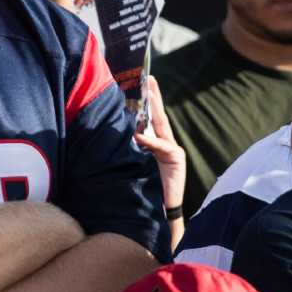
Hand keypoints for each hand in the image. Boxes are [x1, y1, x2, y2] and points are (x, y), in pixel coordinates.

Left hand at [134, 77, 186, 211]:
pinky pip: (161, 147)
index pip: (151, 120)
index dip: (147, 102)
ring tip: (147, 93)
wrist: (161, 213)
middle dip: (154, 97)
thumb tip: (115, 137)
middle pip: (159, 117)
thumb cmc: (147, 192)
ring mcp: (173, 151)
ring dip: (154, 109)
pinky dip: (150, 141)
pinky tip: (139, 135)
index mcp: (157, 146)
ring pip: (162, 127)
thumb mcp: (135, 167)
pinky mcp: (177, 161)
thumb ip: (132, 152)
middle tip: (148, 78)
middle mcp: (166, 145)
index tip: (140, 84)